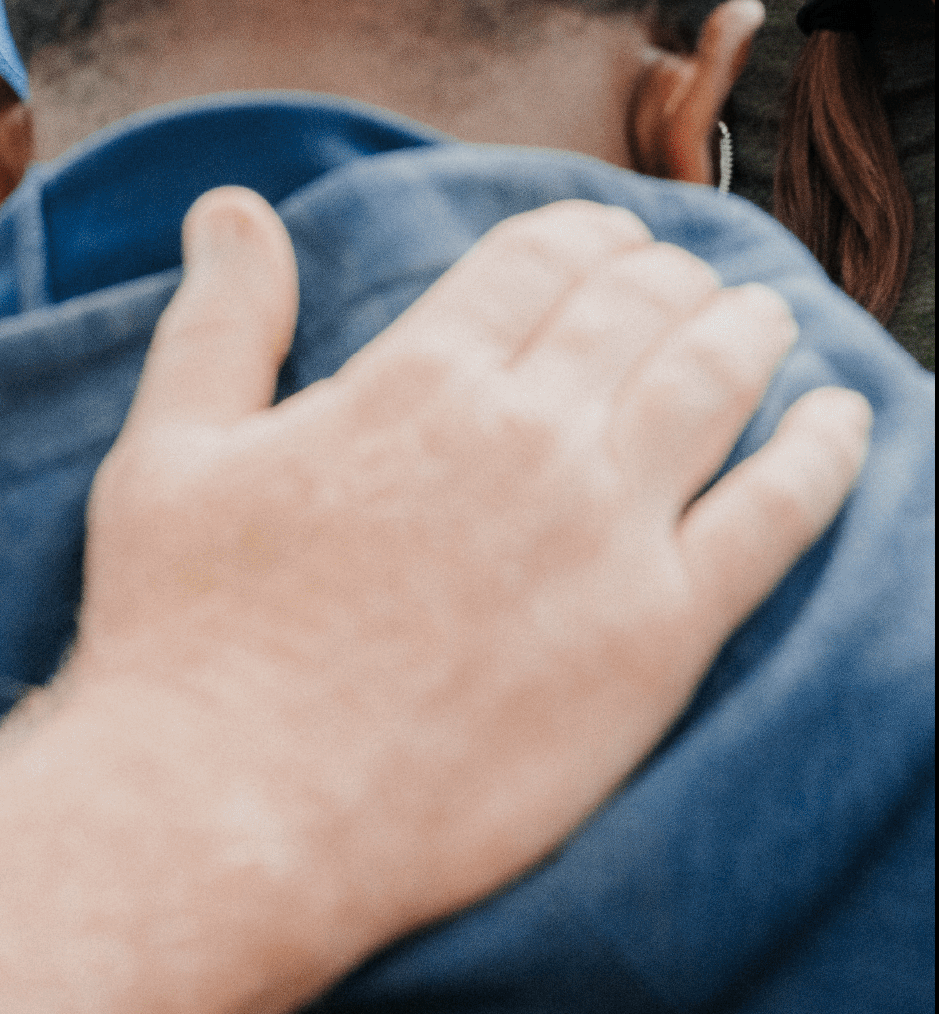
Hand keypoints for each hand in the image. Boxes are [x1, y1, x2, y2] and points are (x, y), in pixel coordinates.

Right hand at [63, 189, 871, 1013]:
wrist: (237, 806)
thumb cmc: (186, 631)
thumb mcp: (170, 445)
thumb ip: (223, 317)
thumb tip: (232, 207)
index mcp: (417, 376)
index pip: (536, 258)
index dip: (581, 231)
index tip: (604, 233)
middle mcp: (526, 434)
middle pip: (634, 308)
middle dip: (669, 274)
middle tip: (687, 275)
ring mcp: (605, 535)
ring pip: (713, 387)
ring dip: (747, 334)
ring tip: (766, 318)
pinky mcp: (659, 639)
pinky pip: (775, 519)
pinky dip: (823, 454)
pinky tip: (843, 419)